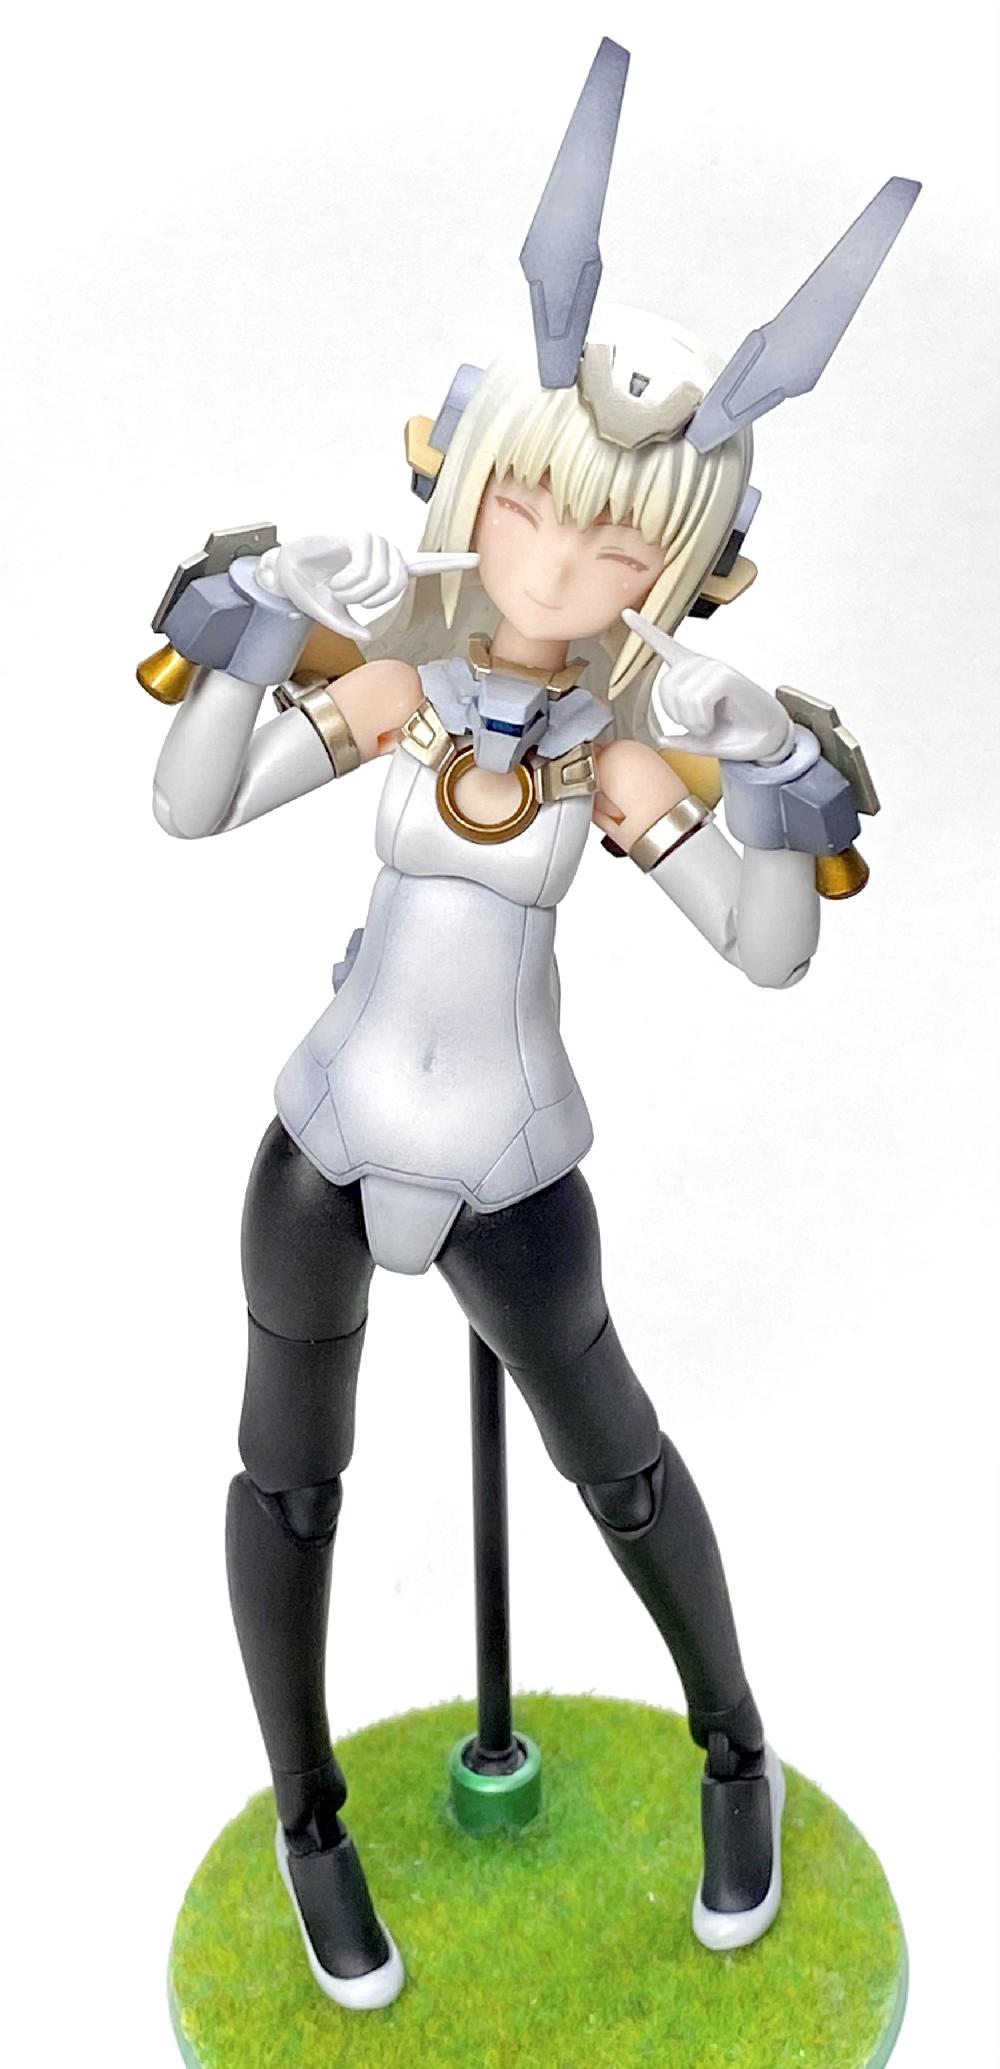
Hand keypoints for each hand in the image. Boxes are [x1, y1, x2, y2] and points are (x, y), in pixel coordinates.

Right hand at [258, 534, 478, 643]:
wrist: (284, 574)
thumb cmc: (311, 589)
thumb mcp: (334, 616)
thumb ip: (352, 625)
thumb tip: (368, 632)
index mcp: (385, 571)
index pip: (424, 564)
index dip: (449, 563)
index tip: (476, 559)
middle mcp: (384, 555)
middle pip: (398, 583)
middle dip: (371, 600)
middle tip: (346, 600)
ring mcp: (372, 545)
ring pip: (382, 578)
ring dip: (355, 592)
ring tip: (337, 589)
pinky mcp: (358, 537)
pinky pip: (366, 568)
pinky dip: (348, 584)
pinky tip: (335, 582)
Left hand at [622, 609, 792, 761]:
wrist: (767, 741)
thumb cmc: (738, 734)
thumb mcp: (702, 741)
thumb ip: (682, 739)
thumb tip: (662, 738)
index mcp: (691, 674)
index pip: (666, 647)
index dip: (645, 631)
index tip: (627, 613)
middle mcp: (700, 665)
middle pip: (665, 687)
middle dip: (678, 716)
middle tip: (701, 726)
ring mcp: (713, 668)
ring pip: (682, 697)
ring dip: (694, 721)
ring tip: (711, 723)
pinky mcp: (726, 676)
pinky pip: (698, 694)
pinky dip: (700, 717)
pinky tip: (710, 719)